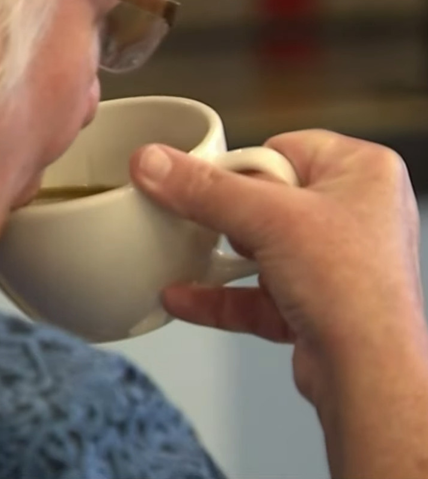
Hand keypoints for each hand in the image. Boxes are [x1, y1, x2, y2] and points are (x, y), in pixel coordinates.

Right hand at [130, 130, 425, 401]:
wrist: (368, 375)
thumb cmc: (355, 290)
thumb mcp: (269, 219)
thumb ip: (205, 189)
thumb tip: (155, 163)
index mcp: (361, 172)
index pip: (283, 149)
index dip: (241, 167)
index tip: (205, 181)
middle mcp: (353, 214)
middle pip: (267, 198)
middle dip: (230, 216)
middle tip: (200, 219)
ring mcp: (333, 262)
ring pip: (260, 248)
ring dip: (220, 257)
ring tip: (187, 254)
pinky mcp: (313, 304)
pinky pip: (255, 293)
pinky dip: (218, 296)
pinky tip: (181, 296)